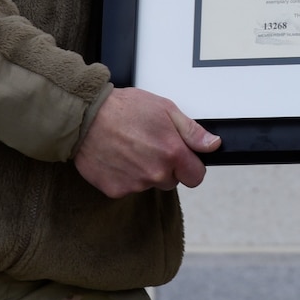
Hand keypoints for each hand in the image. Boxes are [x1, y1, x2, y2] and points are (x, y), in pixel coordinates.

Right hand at [74, 87, 220, 197]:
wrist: (86, 117)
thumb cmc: (125, 108)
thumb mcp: (166, 109)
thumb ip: (192, 132)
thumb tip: (213, 145)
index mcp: (172, 153)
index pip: (196, 176)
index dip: (191, 165)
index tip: (182, 156)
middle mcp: (155, 173)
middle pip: (172, 181)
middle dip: (166, 166)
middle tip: (150, 144)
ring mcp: (135, 184)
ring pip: (149, 183)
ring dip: (145, 170)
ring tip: (130, 147)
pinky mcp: (115, 190)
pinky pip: (128, 187)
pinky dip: (125, 175)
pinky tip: (117, 156)